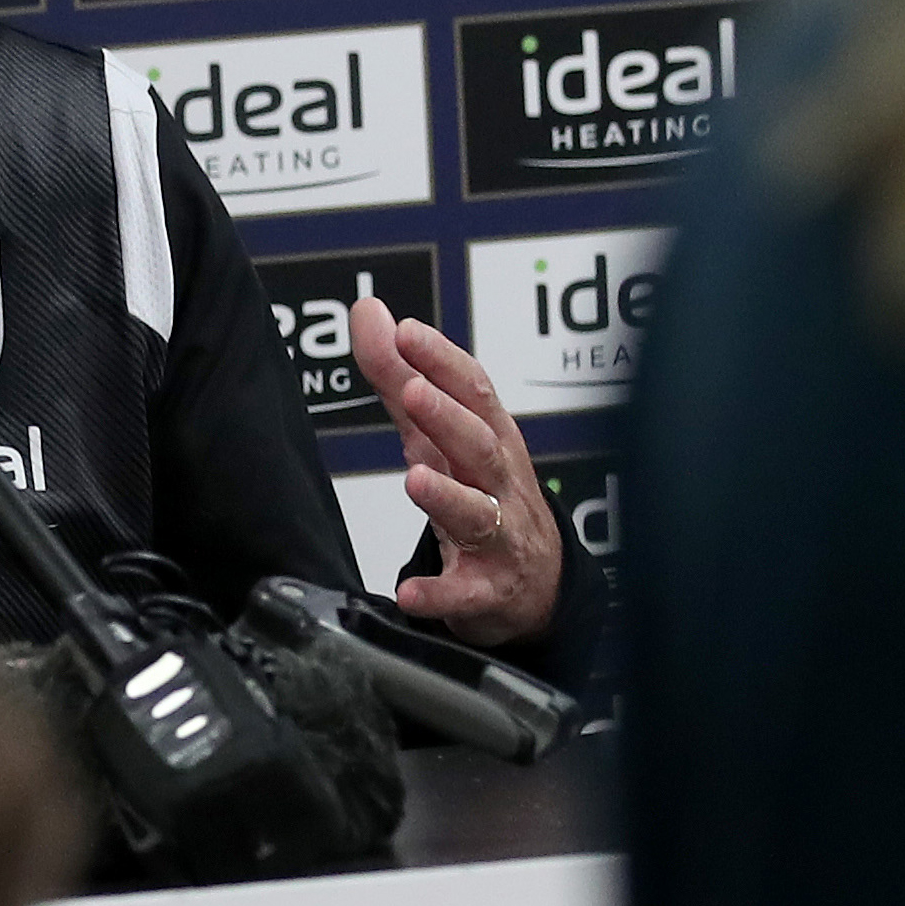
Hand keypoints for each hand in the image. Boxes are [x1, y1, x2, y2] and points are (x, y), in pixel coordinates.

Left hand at [349, 297, 560, 646]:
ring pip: (479, 514)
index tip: (408, 331)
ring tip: (415, 479)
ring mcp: (499, 539)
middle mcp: (500, 485)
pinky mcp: (487, 592)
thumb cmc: (483, 492)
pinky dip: (441, 595)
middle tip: (413, 391)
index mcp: (490, 440)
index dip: (443, 360)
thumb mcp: (439, 433)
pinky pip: (465, 595)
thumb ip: (399, 374)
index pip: (475, 392)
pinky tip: (413, 595)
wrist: (534, 587)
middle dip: (449, 417)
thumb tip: (370, 310)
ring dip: (448, 495)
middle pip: (481, 445)